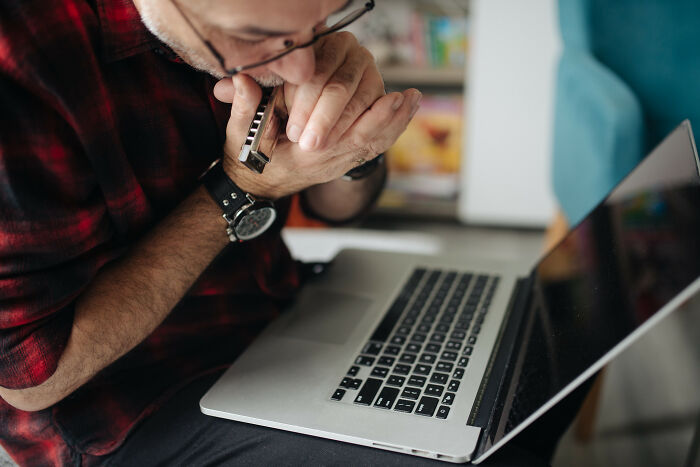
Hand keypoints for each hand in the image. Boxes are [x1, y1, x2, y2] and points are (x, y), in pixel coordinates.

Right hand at [213, 32, 420, 199]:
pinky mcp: (341, 161)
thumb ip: (244, 108)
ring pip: (373, 145)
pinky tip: (402, 113)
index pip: (344, 138)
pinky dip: (388, 130)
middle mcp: (328, 163)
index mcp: (306, 157)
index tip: (389, 98)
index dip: (370, 119)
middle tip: (410, 97)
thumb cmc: (247, 159)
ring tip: (414, 100)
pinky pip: (371, 147)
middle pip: (368, 142)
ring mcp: (337, 164)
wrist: (254, 187)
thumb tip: (241, 80)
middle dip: (391, 119)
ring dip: (396, 124)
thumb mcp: (240, 133)